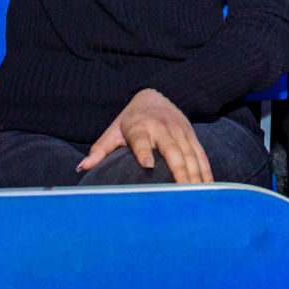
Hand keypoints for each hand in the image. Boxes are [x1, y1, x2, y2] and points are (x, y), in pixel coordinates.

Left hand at [77, 89, 212, 184]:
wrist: (156, 94)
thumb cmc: (130, 119)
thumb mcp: (113, 131)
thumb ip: (99, 150)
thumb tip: (82, 168)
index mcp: (140, 127)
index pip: (141, 140)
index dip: (145, 151)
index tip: (147, 165)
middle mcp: (162, 129)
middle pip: (172, 150)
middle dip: (179, 170)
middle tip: (183, 191)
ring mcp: (180, 132)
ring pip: (189, 154)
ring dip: (195, 174)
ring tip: (197, 193)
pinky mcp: (191, 135)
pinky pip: (200, 155)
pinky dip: (205, 170)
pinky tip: (207, 186)